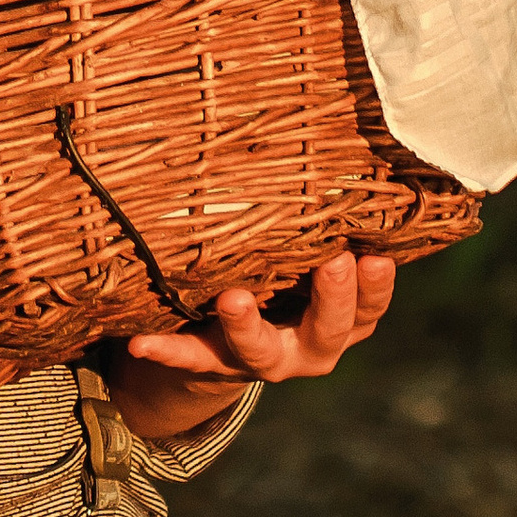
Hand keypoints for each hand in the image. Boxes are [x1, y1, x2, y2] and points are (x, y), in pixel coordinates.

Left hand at [125, 249, 396, 388]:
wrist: (229, 342)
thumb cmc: (282, 280)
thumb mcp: (307, 261)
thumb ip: (320, 230)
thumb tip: (337, 154)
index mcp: (335, 323)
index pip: (366, 310)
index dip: (375, 288)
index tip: (376, 256)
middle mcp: (304, 347)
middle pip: (326, 334)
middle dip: (332, 301)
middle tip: (333, 263)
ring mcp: (259, 359)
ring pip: (260, 352)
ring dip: (247, 327)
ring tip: (233, 299)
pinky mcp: (211, 362)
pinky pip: (189, 357)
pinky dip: (167, 350)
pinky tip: (141, 342)